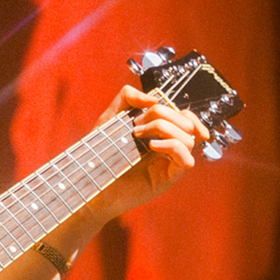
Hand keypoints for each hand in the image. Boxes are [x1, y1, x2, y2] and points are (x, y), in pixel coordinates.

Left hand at [92, 85, 208, 219]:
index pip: (187, 118)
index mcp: (161, 135)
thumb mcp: (111, 117)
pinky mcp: (168, 179)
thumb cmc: (100, 153)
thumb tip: (153, 99)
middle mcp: (169, 149)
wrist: (90, 180)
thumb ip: (128, 98)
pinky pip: (186, 160)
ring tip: (138, 135)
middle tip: (136, 125)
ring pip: (189, 139)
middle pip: (187, 123)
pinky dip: (172, 146)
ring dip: (164, 129)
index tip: (152, 108)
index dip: (178, 109)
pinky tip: (152, 146)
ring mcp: (170, 164)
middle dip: (163, 115)